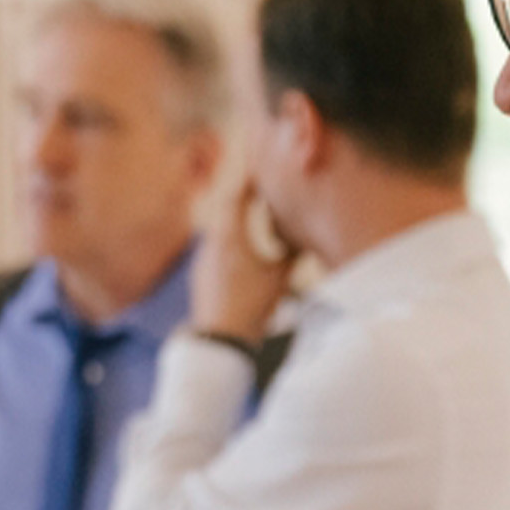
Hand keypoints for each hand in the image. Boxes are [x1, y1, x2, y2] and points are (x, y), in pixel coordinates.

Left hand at [189, 178, 294, 342]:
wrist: (220, 340)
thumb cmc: (251, 308)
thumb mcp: (279, 279)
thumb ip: (292, 253)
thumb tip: (308, 237)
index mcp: (230, 239)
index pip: (237, 198)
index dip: (250, 181)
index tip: (260, 169)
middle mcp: (212, 243)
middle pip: (226, 209)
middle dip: (242, 196)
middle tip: (257, 185)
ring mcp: (203, 259)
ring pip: (219, 228)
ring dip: (235, 218)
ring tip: (251, 212)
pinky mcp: (201, 273)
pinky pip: (215, 246)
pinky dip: (229, 238)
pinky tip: (239, 246)